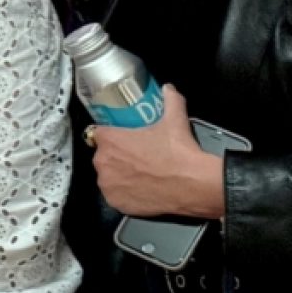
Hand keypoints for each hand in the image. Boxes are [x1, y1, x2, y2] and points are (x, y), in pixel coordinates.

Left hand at [91, 84, 227, 218]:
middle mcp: (103, 163)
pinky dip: (124, 192)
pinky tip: (140, 187)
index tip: (121, 138)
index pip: (99, 133)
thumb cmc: (179, 153)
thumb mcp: (175, 119)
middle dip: (116, 155)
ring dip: (118, 174)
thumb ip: (170, 100)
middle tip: (136, 156)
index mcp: (110, 140)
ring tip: (140, 173)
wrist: (193, 185)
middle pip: (103, 155)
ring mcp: (108, 185)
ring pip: (107, 176)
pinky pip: (114, 195)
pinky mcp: (116, 203)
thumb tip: (168, 89)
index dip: (111, 135)